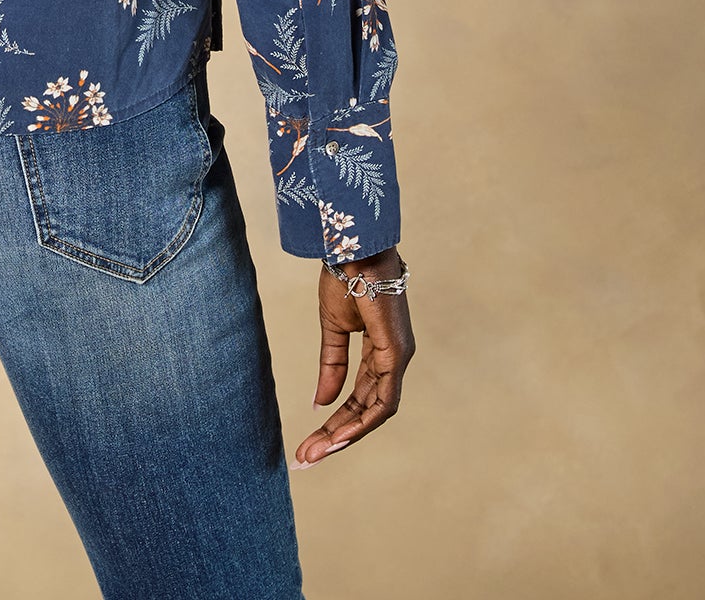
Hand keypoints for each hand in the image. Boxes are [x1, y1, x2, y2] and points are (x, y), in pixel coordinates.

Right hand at [293, 246, 413, 467]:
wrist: (352, 248)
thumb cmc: (345, 277)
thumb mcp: (332, 329)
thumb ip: (331, 365)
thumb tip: (321, 403)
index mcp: (379, 351)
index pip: (360, 397)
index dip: (336, 420)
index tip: (310, 441)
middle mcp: (393, 359)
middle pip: (367, 410)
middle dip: (337, 436)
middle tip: (307, 457)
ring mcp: (398, 358)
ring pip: (376, 412)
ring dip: (346, 434)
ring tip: (316, 451)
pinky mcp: (396, 354)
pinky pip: (383, 400)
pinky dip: (362, 421)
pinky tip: (338, 434)